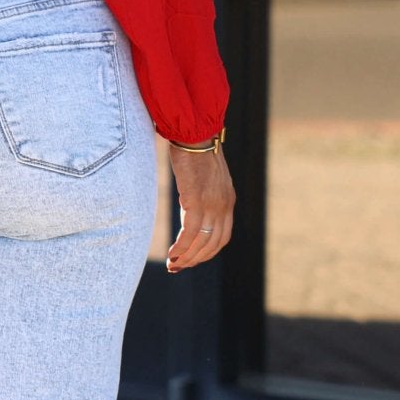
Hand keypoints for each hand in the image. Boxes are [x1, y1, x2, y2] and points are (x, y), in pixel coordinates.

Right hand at [164, 141, 234, 272]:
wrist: (195, 133)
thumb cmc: (195, 150)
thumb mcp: (206, 176)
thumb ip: (203, 192)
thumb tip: (190, 203)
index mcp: (227, 200)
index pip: (222, 237)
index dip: (207, 252)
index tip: (191, 258)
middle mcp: (223, 206)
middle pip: (213, 244)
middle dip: (195, 259)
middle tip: (178, 267)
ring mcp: (212, 204)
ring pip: (202, 241)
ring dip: (187, 257)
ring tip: (173, 264)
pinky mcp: (197, 200)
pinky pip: (190, 232)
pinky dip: (182, 246)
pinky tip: (172, 252)